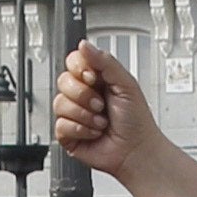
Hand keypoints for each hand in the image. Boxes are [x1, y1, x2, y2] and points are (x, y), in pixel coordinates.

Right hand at [48, 42, 161, 181]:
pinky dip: (80, 130)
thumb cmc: (136, 121)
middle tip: (101, 105)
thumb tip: (84, 45)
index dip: (79, 68)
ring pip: (60, 103)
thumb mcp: (126, 83)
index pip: (73, 61)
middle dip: (84, 95)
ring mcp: (74, 114)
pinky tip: (94, 133)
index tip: (93, 78)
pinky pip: (60, 125)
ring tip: (101, 122)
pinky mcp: (68, 133)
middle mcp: (83, 94)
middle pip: (63, 81)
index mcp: (96, 79)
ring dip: (85, 115)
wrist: (136, 151)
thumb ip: (105, 61)